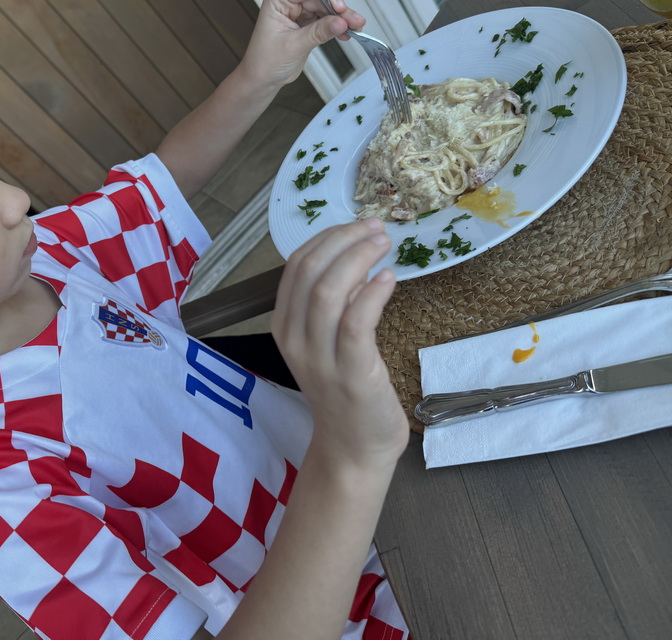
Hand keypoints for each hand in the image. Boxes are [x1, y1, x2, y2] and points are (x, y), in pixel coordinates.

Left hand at [238, 0, 365, 90]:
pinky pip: (326, 20)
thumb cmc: (266, 62)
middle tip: (354, 20)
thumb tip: (341, 22)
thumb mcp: (294, 45)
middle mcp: (288, 2)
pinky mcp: (306, 24)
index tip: (340, 7)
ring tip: (356, 27)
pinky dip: (337, 26)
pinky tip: (347, 33)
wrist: (262, 80)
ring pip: (326, 8)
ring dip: (341, 18)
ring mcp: (299, 13)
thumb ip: (319, 32)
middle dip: (338, 9)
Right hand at [272, 219, 408, 468]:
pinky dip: (372, 293)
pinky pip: (356, 323)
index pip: (295, 266)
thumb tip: (354, 259)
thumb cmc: (344, 389)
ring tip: (384, 245)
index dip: (327, 238)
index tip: (358, 225)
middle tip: (377, 228)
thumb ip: (334, 303)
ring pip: (328, 292)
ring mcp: (320, 358)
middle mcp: (294, 339)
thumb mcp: (328, 340)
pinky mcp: (351, 373)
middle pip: (310, 271)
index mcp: (283, 325)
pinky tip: (389, 279)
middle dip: (344, 240)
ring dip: (358, 259)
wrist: (352, 446)